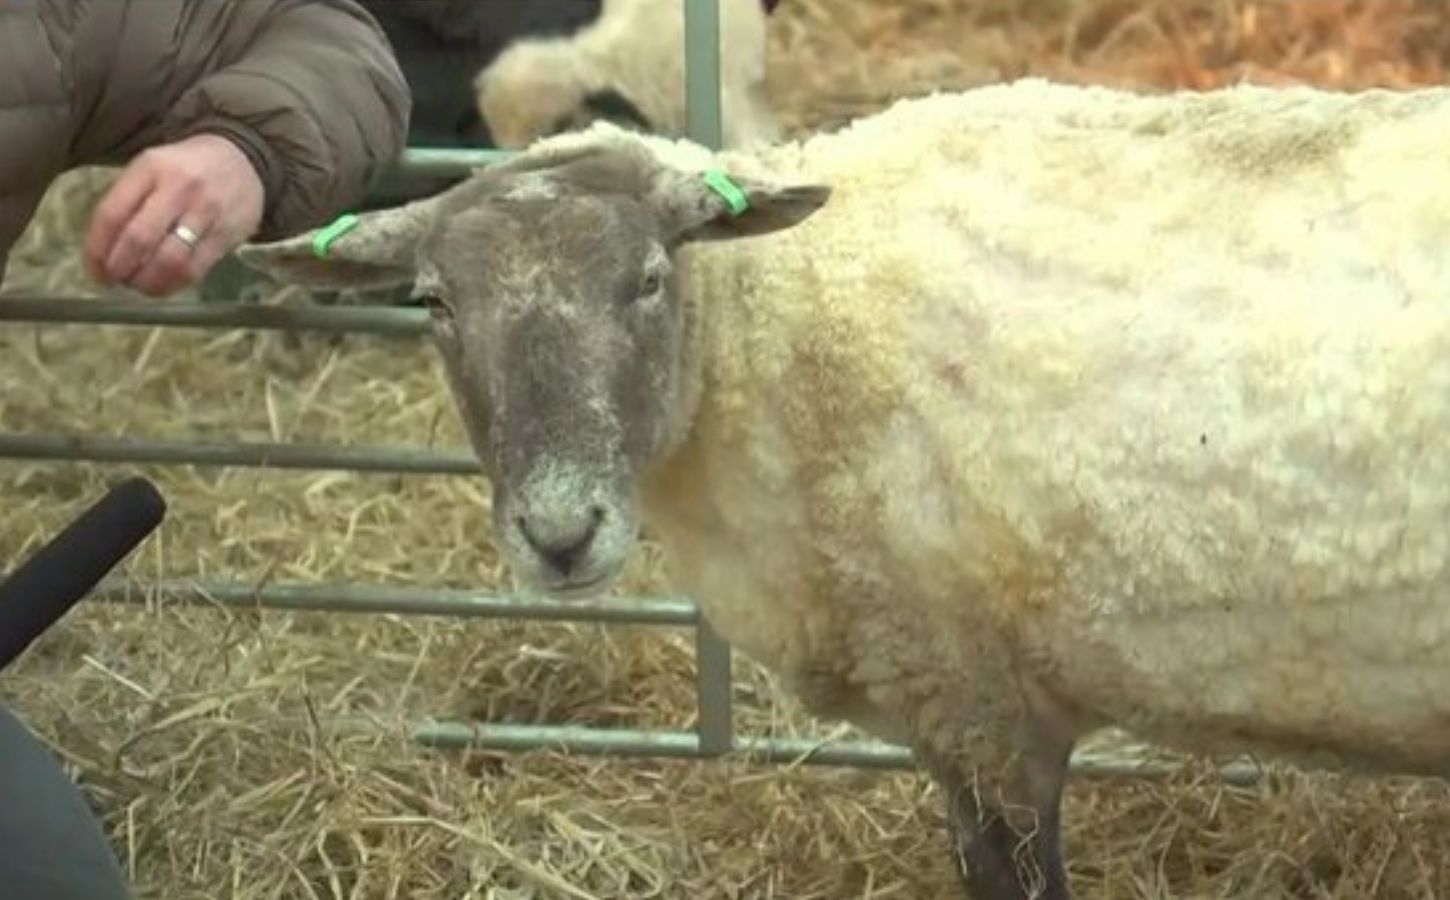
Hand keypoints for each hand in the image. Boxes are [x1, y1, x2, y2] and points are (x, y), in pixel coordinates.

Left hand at [84, 133, 265, 296]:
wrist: (242, 159)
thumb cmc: (185, 168)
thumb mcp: (151, 169)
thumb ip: (127, 202)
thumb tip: (104, 252)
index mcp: (151, 168)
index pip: (112, 214)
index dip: (97, 250)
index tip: (95, 270)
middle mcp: (179, 188)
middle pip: (139, 239)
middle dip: (120, 268)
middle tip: (116, 279)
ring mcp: (207, 212)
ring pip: (169, 260)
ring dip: (147, 282)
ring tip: (139, 284)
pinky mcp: (227, 234)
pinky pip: (195, 270)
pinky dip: (173, 284)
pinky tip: (164, 284)